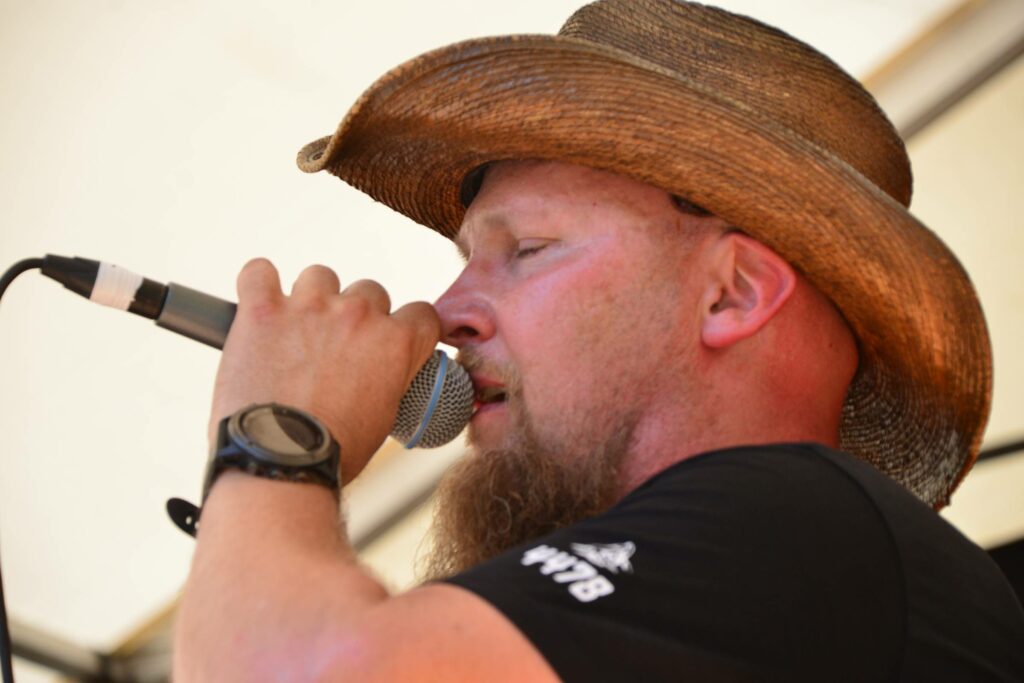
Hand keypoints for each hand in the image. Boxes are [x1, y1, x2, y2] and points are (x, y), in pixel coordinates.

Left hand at [209, 258, 440, 482]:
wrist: (279, 463)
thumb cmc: (332, 451)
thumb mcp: (385, 417)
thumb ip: (390, 379)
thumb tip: (383, 373)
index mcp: (395, 343)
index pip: (421, 313)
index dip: (408, 328)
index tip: (393, 341)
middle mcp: (358, 315)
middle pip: (369, 292)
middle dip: (357, 317)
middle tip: (337, 350)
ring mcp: (309, 307)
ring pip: (319, 277)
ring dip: (312, 299)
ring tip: (297, 334)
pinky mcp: (263, 310)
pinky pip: (258, 272)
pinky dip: (259, 285)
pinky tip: (261, 307)